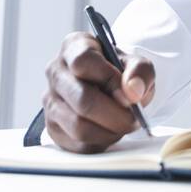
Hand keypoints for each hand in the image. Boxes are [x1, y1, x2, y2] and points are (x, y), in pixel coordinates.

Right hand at [43, 32, 154, 153]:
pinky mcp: (53, 127)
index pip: (82, 62)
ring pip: (79, 126)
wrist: (109, 89)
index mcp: (73, 47)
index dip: (109, 80)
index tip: (129, 94)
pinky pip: (78, 144)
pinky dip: (101, 142)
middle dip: (115, 115)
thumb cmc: (119, 72)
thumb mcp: (136, 64)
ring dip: (109, 132)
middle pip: (82, 100)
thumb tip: (132, 92)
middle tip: (134, 119)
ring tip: (123, 125)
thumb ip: (140, 71)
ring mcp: (50, 101)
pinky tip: (110, 131)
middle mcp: (55, 72)